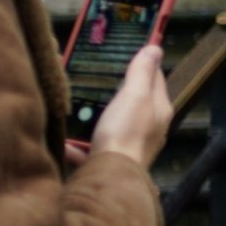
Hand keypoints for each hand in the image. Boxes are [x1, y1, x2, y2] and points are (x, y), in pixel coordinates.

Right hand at [87, 43, 171, 168]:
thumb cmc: (125, 132)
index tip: (133, 52)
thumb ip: (142, 72)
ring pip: (117, 126)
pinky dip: (80, 145)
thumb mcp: (135, 95)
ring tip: (83, 105)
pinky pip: (93, 150)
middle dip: (123, 91)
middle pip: (138, 103)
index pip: (157, 80)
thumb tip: (156, 48)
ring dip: (102, 117)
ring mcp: (131, 147)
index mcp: (159, 110)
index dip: (147, 65)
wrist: (110, 177)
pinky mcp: (111, 163)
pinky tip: (66, 141)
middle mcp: (150, 129)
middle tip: (103, 76)